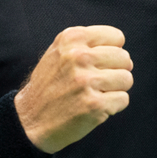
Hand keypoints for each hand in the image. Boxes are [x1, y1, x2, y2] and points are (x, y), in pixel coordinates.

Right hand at [14, 25, 133, 152]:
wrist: (29, 120)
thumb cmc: (49, 86)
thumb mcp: (59, 53)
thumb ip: (88, 45)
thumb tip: (126, 57)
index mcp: (71, 39)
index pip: (117, 37)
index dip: (112, 52)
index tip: (99, 64)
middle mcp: (79, 56)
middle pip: (124, 58)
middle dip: (116, 71)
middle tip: (97, 82)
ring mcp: (87, 81)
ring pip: (127, 79)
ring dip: (115, 89)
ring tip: (95, 94)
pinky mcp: (94, 104)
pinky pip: (123, 99)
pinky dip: (113, 106)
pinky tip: (94, 107)